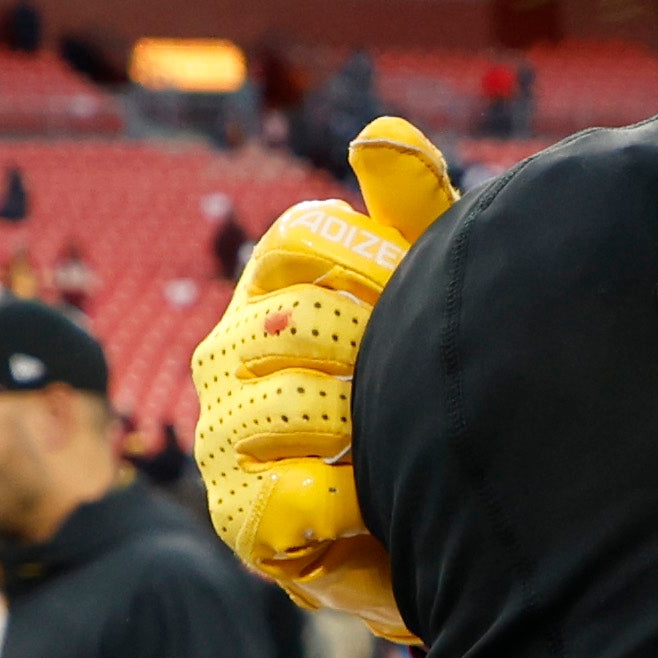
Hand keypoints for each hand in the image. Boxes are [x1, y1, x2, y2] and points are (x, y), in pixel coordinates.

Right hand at [188, 116, 453, 643]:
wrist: (434, 523)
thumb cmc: (421, 393)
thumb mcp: (431, 299)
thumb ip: (413, 216)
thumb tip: (380, 135)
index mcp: (275, 288)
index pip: (298, 236)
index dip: (368, 258)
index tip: (416, 289)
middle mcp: (231, 353)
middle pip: (294, 318)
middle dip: (371, 350)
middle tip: (413, 385)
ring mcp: (223, 434)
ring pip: (283, 405)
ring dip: (357, 427)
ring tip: (395, 449)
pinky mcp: (237, 516)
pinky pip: (277, 500)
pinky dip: (335, 504)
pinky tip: (367, 506)